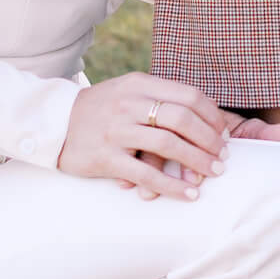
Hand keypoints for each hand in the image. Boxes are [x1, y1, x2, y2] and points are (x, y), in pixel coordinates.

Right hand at [60, 73, 266, 199]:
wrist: (54, 123)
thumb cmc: (101, 109)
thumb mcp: (129, 91)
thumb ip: (161, 98)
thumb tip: (207, 115)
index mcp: (139, 84)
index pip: (189, 95)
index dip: (213, 116)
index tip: (225, 134)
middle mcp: (129, 103)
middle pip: (183, 118)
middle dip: (210, 140)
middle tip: (224, 157)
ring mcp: (116, 130)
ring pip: (168, 144)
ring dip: (197, 161)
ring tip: (214, 174)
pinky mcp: (105, 157)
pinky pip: (146, 174)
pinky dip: (172, 185)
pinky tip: (189, 194)